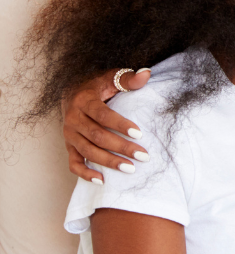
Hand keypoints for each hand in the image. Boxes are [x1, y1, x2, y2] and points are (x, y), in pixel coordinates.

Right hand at [62, 68, 151, 182]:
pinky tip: (102, 180)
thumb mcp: (111, 78)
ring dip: (108, 162)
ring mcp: (70, 135)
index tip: (139, 133)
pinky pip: (73, 163)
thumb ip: (128, 78)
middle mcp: (73, 119)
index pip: (102, 115)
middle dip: (120, 147)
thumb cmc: (98, 86)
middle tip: (143, 155)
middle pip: (97, 136)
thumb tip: (146, 73)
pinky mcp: (69, 146)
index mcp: (84, 101)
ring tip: (130, 169)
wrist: (72, 92)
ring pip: (87, 151)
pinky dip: (85, 173)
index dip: (120, 124)